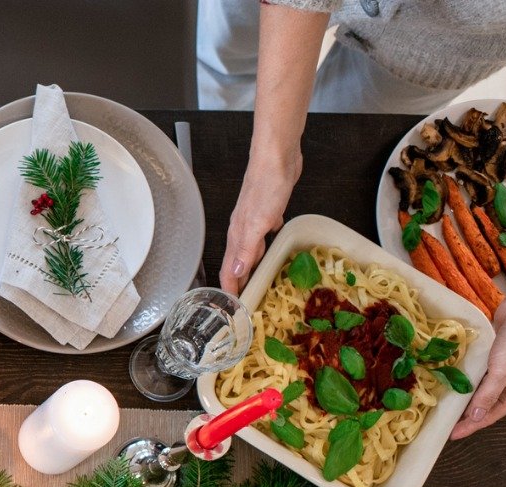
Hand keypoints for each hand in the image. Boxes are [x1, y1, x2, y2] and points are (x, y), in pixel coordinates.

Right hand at [219, 147, 300, 293]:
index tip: (233, 310)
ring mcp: (255, 221)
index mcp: (238, 236)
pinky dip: (267, 246)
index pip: (230, 269)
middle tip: (248, 302)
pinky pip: (264, 236)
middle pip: (239, 264)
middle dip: (241, 283)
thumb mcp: (258, 221)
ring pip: (251, 251)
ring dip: (253, 266)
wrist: (276, 157)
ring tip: (260, 281)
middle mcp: (244, 231)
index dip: (230, 290)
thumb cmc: (267, 186)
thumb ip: (247, 248)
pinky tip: (275, 247)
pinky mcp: (269, 212)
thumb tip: (237, 272)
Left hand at [453, 289, 505, 437]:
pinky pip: (477, 373)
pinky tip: (450, 382)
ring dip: (464, 397)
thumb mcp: (503, 371)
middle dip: (466, 414)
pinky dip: (465, 379)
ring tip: (443, 406)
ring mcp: (503, 369)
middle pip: (485, 405)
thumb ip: (488, 394)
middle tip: (443, 422)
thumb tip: (476, 418)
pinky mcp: (495, 356)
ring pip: (480, 389)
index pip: (491, 415)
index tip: (450, 435)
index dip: (471, 426)